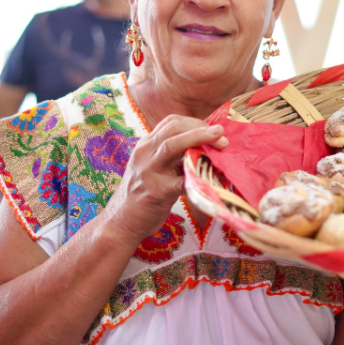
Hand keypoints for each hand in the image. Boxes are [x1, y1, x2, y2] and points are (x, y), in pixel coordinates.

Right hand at [104, 116, 228, 243]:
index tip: (213, 130)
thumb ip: (172, 156)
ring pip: (173, 146)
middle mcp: (144, 154)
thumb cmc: (144, 194)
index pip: (170, 122)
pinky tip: (214, 177)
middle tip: (222, 135)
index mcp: (145, 145)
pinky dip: (199, 176)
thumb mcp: (153, 167)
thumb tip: (205, 147)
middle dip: (201, 128)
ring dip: (200, 140)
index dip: (195, 122)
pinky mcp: (156, 192)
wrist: (121, 222)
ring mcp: (148, 172)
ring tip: (221, 143)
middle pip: (173, 128)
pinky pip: (181, 181)